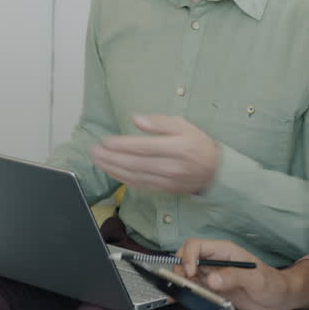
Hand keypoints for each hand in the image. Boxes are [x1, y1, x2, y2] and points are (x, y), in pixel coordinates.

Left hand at [89, 114, 218, 194]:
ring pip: (134, 176)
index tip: (105, 141)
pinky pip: (139, 185)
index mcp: (176, 148)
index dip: (121, 145)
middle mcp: (170, 166)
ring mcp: (166, 181)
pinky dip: (122, 179)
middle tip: (93, 151)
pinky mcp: (163, 189)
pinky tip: (111, 171)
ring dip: (112, 169)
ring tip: (97, 160)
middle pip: (134, 163)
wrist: (215, 171)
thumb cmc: (197, 144)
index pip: (143, 147)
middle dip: (110, 157)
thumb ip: (160, 122)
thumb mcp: (183, 125)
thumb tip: (136, 120)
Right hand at [175, 239, 296, 309]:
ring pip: (186, 273)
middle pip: (185, 257)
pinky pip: (193, 287)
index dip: (187, 257)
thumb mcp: (256, 280)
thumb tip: (211, 280)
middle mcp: (214, 261)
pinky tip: (182, 298)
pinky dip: (185, 292)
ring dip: (181, 282)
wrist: (278, 299)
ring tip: (182, 293)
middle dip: (179, 269)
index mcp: (224, 251)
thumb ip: (234, 277)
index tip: (189, 273)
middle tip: (183, 284)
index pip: (196, 245)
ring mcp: (211, 275)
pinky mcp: (211, 288)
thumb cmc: (271, 284)